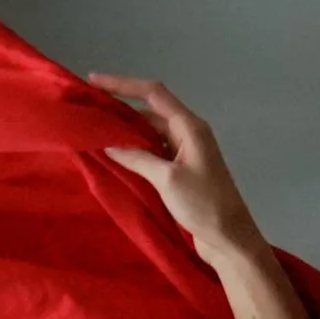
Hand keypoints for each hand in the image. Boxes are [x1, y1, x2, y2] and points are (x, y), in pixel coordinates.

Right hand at [87, 74, 256, 255]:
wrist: (229, 238)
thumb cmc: (204, 205)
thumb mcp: (167, 179)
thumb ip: (137, 158)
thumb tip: (110, 145)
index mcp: (190, 126)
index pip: (153, 93)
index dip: (122, 84)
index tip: (94, 80)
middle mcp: (188, 133)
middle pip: (150, 111)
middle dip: (121, 110)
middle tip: (90, 112)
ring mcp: (186, 152)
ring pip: (151, 133)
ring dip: (127, 133)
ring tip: (96, 133)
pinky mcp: (182, 171)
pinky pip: (154, 152)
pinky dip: (136, 151)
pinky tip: (116, 157)